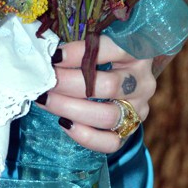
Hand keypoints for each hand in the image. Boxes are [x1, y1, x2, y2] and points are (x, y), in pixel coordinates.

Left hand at [37, 36, 155, 152]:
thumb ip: (80, 47)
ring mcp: (139, 109)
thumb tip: (48, 55)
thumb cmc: (102, 56)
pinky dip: (86, 136)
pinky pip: (111, 142)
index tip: (54, 56)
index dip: (80, 53)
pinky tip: (64, 123)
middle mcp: (143, 82)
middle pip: (109, 86)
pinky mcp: (131, 131)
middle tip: (45, 80)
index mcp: (137, 53)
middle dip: (70, 83)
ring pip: (108, 116)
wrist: (123, 78)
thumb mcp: (97, 44)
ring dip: (71, 108)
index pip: (111, 50)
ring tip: (46, 100)